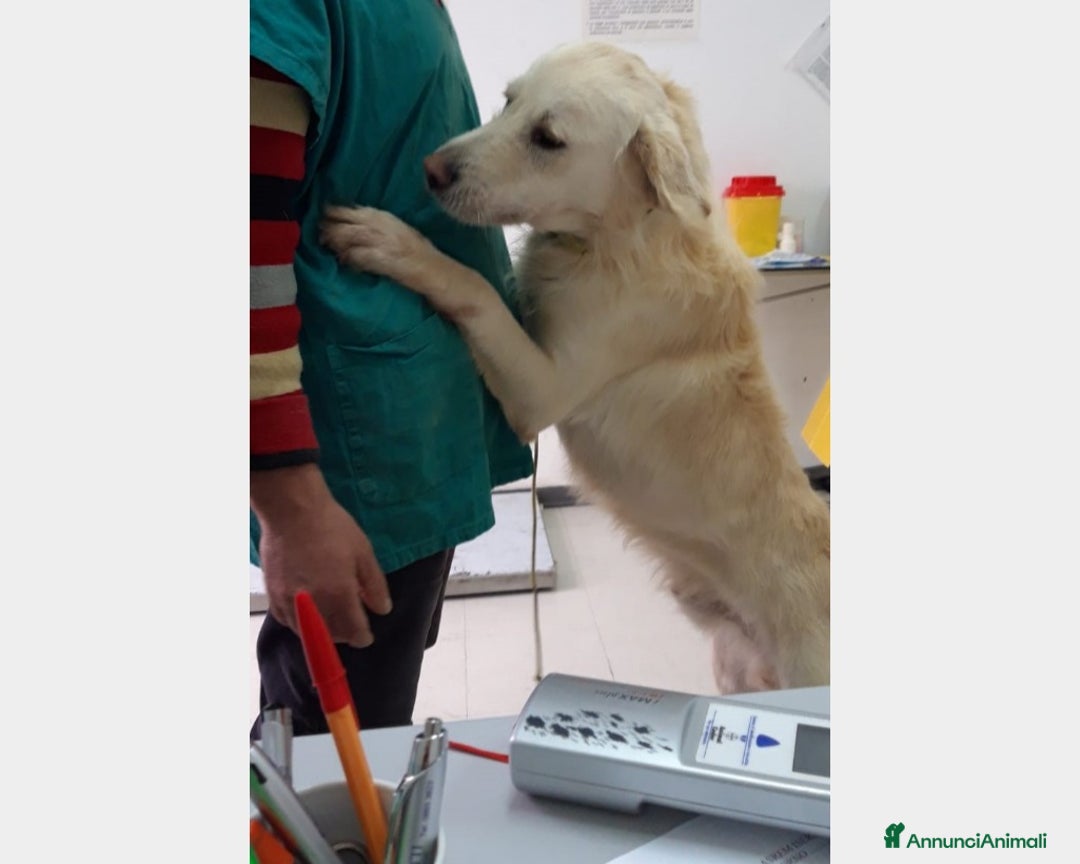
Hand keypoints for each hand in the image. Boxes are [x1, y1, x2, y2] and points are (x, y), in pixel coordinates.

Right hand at [251, 464, 391, 646]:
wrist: (292, 511)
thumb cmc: (331, 527)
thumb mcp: (363, 552)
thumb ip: (374, 585)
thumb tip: (382, 610)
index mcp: (339, 595)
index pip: (354, 633)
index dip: (363, 636)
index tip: (366, 635)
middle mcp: (313, 605)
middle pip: (330, 637)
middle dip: (344, 634)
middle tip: (350, 623)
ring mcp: (289, 601)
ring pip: (307, 633)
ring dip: (321, 631)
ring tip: (330, 617)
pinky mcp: (272, 595)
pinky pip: (287, 621)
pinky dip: (299, 622)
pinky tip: (307, 610)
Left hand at [319, 205, 435, 289]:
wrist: (441, 274)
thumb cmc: (423, 257)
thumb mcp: (402, 234)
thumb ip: (380, 229)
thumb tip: (355, 226)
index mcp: (388, 219)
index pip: (356, 210)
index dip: (337, 212)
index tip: (325, 215)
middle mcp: (385, 227)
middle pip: (349, 222)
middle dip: (331, 227)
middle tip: (320, 233)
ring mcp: (385, 243)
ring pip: (350, 237)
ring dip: (336, 242)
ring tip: (327, 246)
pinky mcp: (385, 260)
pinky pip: (360, 256)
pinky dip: (349, 259)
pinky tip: (343, 262)